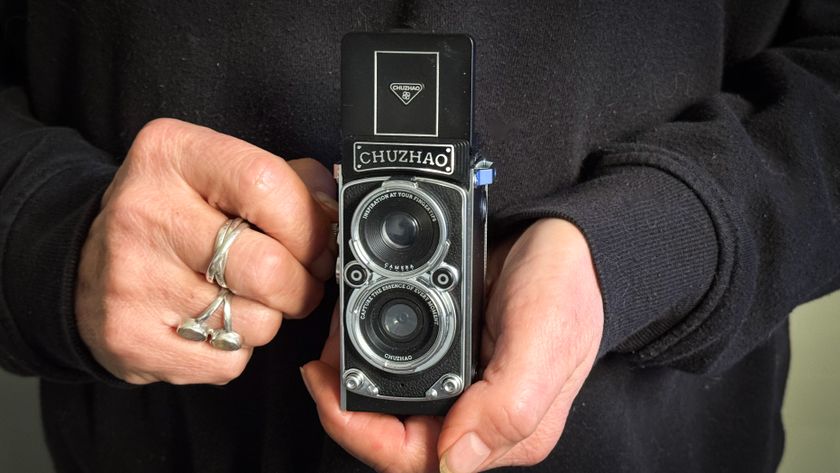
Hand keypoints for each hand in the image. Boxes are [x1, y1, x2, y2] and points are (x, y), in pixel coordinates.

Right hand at [76, 118, 336, 383]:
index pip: (268, 184)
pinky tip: (211, 322)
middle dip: (302, 285)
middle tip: (296, 281)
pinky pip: (228, 359)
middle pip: (269, 267)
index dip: (310, 225)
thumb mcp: (215, 172)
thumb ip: (285, 180)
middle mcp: (144, 214)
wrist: (82, 263)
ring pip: (256, 322)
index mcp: (170, 156)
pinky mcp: (131, 338)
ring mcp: (132, 281)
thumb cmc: (169, 215)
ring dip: (269, 318)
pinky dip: (236, 348)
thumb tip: (334, 210)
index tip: (318, 243)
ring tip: (243, 298)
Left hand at [301, 218, 603, 471]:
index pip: (416, 459)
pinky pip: (398, 363)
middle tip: (324, 354)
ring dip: (353, 370)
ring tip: (336, 331)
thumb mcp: (545, 341)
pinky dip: (369, 343)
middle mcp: (477, 416)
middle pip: (392, 433)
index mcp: (502, 430)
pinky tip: (357, 321)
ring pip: (390, 399)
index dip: (361, 433)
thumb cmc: (568, 286)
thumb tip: (452, 460)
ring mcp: (462, 385)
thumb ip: (507, 407)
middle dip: (346, 399)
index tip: (326, 387)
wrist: (569, 235)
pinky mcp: (450, 353)